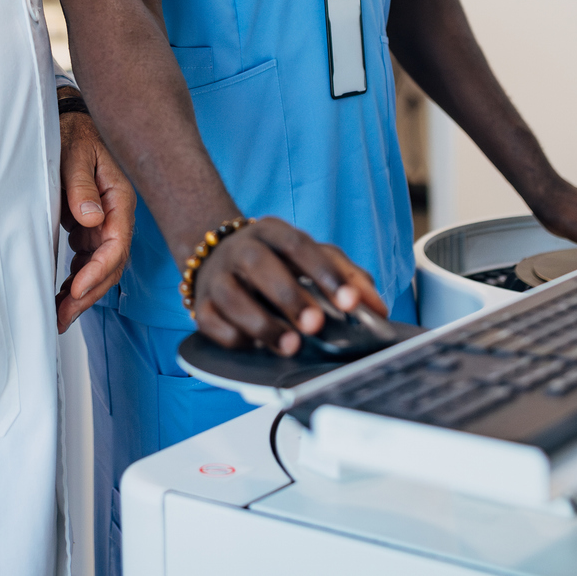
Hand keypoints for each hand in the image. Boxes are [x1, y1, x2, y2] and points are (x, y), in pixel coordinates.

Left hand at [56, 111, 134, 331]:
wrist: (72, 122)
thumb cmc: (75, 135)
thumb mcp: (75, 155)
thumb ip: (81, 186)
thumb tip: (90, 218)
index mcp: (119, 200)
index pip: (116, 245)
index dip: (98, 271)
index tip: (75, 288)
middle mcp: (115, 217)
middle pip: (110, 265)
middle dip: (88, 293)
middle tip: (63, 316)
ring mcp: (103, 224)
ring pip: (99, 268)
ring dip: (81, 293)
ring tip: (59, 316)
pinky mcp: (90, 227)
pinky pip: (86, 261)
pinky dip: (75, 279)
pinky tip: (60, 295)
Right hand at [190, 217, 387, 355]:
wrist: (215, 256)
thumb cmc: (274, 261)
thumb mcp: (310, 258)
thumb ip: (346, 276)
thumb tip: (376, 307)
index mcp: (272, 231)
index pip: (299, 245)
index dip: (325, 273)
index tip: (350, 302)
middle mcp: (240, 249)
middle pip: (260, 265)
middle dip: (290, 297)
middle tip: (315, 324)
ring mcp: (217, 276)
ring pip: (231, 296)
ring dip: (262, 323)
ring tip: (290, 346)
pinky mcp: (200, 304)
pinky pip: (209, 321)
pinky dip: (233, 336)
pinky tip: (254, 345)